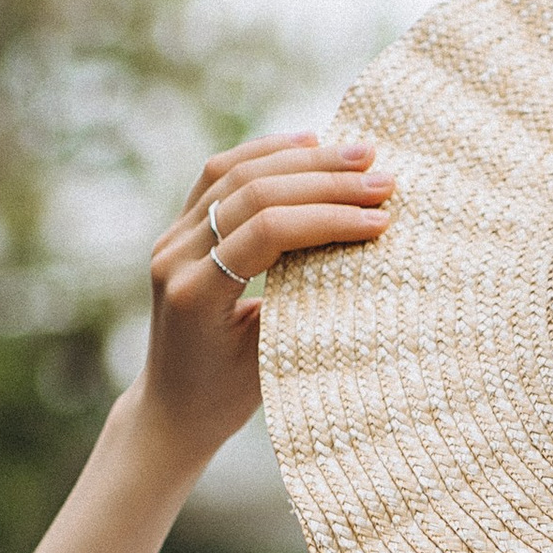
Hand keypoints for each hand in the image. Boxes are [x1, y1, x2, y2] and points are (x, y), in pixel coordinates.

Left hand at [136, 130, 395, 473]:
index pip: (267, 232)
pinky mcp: (178, 230)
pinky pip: (218, 176)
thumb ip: (297, 305)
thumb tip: (357, 255)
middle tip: (382, 179)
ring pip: (235, 175)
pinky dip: (265, 154)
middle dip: (324, 181)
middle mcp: (174, 256)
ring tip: (357, 154)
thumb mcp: (268, 362)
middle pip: (252, 194)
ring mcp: (171, 239)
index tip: (380, 220)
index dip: (328, 219)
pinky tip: (305, 142)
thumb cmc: (226, 399)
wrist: (170, 409)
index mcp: (195, 294)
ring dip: (301, 159)